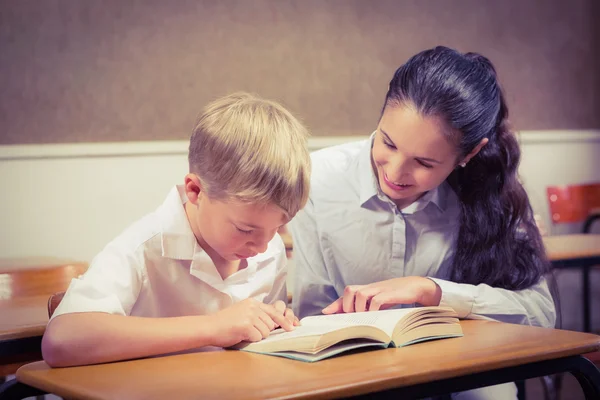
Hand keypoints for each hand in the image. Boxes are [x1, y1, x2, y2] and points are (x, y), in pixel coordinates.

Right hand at [206, 298, 294, 346]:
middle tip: (247, 331)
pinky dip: (250, 340)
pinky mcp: (246, 325)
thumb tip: (275, 324)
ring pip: (265, 332)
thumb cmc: (225, 323)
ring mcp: (249, 315)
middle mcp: (253, 306)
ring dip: (256, 336)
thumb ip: (257, 315)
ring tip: (243, 332)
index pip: (274, 312)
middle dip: (262, 331)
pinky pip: (257, 338)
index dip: (284, 321)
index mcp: (253, 302)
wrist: (209, 327)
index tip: (292, 327)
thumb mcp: (243, 313)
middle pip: (271, 324)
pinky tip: (240, 335)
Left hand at [322, 277, 441, 313]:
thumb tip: (352, 319)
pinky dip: (373, 308)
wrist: (415, 286)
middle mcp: (371, 287)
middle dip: (347, 305)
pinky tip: (374, 315)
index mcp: (367, 289)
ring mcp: (380, 289)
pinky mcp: (390, 293)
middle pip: (350, 290)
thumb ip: (366, 307)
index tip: (325, 313)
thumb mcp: (378, 301)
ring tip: (363, 317)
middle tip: (352, 317)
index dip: (336, 304)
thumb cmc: (394, 295)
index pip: (347, 294)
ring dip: (358, 307)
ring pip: (360, 294)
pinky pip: (377, 300)